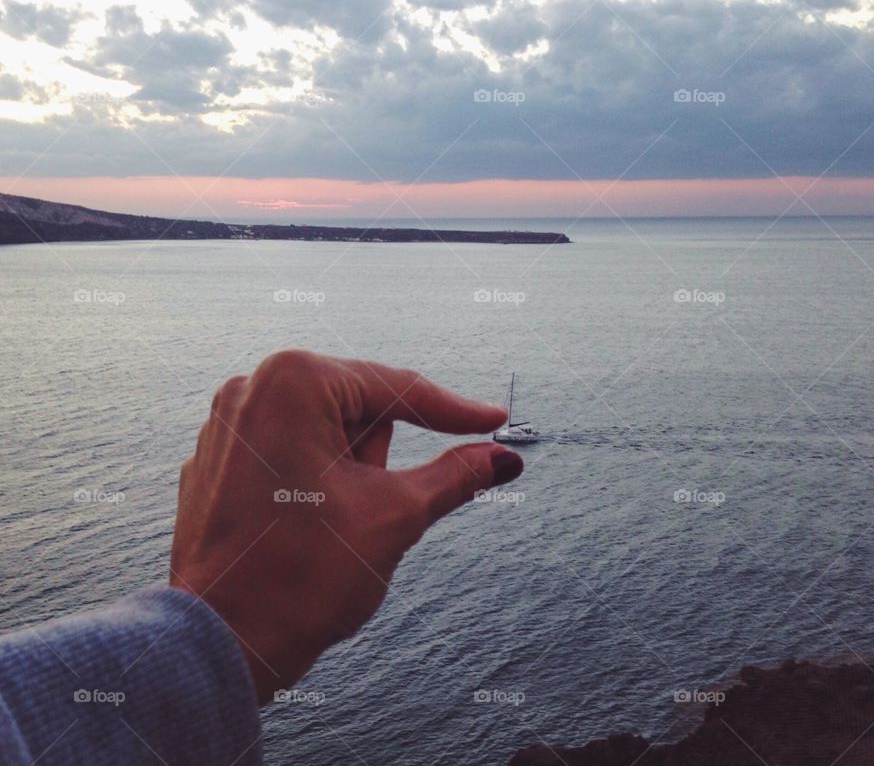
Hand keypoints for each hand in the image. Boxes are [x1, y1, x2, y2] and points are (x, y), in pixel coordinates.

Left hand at [169, 350, 522, 704]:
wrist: (221, 645)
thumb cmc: (304, 576)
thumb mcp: (396, 515)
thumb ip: (455, 475)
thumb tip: (503, 459)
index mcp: (294, 381)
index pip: (396, 390)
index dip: (454, 411)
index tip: (494, 421)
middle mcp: (251, 388)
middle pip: (357, 412)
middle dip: (378, 460)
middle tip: (367, 509)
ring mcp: (226, 426)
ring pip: (323, 435)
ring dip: (348, 474)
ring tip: (329, 527)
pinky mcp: (216, 463)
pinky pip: (287, 457)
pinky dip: (312, 484)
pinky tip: (304, 530)